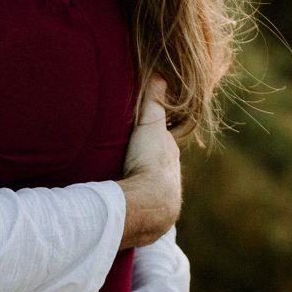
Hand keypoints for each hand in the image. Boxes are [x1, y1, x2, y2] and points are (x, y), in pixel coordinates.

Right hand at [117, 79, 180, 247]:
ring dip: (139, 185)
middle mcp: (170, 178)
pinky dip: (133, 203)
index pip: (162, 145)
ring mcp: (161, 199)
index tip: (142, 135)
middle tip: (129, 158)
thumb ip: (152, 102)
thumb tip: (160, 74)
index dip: (152, 139)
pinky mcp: (149, 217)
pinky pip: (140, 206)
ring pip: (149, 188)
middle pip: (157, 167)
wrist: (151, 203)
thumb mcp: (149, 126)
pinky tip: (121, 206)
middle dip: (146, 163)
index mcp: (169, 157)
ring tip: (122, 183)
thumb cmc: (150, 163)